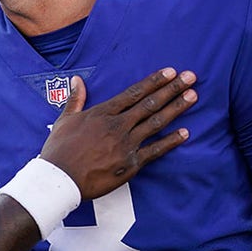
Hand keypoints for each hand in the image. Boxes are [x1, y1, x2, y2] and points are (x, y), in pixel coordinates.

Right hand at [40, 69, 195, 199]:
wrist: (60, 178)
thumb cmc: (59, 149)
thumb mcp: (65, 120)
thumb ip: (75, 99)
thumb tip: (77, 80)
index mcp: (103, 113)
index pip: (134, 93)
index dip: (154, 81)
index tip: (170, 72)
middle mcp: (118, 125)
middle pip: (150, 104)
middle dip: (172, 89)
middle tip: (191, 77)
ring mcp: (126, 144)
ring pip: (156, 123)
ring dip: (176, 108)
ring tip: (192, 96)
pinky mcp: (130, 164)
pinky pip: (155, 150)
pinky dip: (171, 141)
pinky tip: (185, 132)